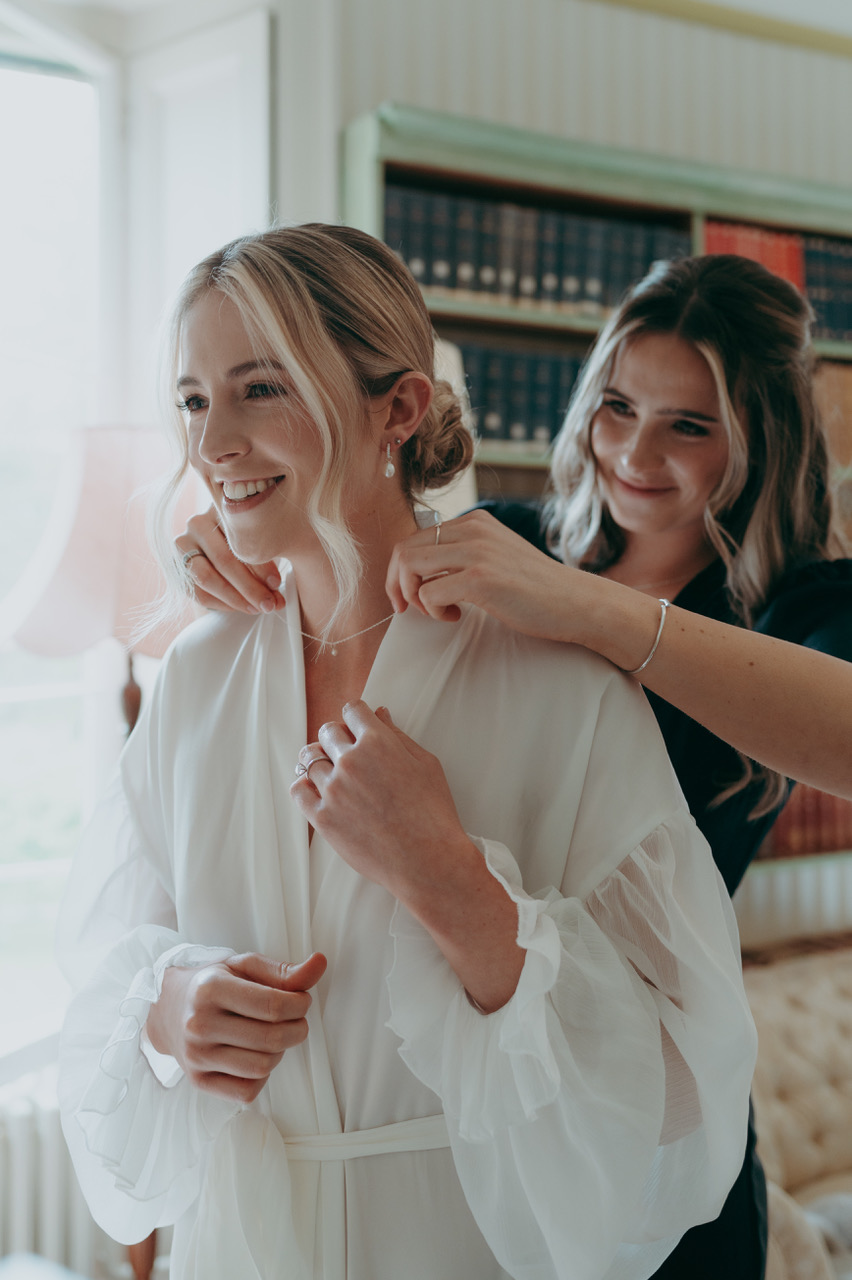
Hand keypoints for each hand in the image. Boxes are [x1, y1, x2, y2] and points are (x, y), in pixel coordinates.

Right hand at [145, 951, 326, 1102]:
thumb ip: (284, 971)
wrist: (167, 1009)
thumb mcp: (244, 967)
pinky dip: (261, 1077)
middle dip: (298, 1029)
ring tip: (274, 1037)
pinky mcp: (198, 1081)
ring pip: (262, 1066)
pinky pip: (247, 1091)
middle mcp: (199, 1024)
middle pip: (271, 1038)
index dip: (300, 1004)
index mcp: (211, 989)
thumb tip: (320, 963)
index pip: (273, 1005)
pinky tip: (255, 1056)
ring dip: (280, 1052)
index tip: (303, 1001)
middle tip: (296, 1020)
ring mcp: (196, 1056)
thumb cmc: (213, 984)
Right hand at [177, 508, 284, 614]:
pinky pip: (198, 592)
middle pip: (224, 560)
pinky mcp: (177, 568)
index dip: (260, 564)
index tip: (276, 583)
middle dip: (250, 587)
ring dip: (235, 598)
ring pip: (207, 578)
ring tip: (257, 608)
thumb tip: (278, 600)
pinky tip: (241, 607)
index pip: (239, 538)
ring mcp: (183, 545)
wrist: (222, 549)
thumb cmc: (251, 541)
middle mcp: (198, 523)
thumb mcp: (262, 542)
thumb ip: (270, 562)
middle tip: (270, 604)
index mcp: (222, 508)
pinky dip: (223, 604)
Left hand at [291, 703, 523, 1010]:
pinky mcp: (321, 817)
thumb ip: (398, 736)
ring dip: (321, 762)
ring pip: (310, 759)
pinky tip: (317, 791)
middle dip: (337, 737)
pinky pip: (298, 790)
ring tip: (333, 774)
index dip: (356, 716)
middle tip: (347, 752)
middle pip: (327, 731)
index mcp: (378, 742)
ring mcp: (333, 790)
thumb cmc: (433, 813)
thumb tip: (380, 714)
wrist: (427, 860)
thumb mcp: (426, 765)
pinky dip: (304, 786)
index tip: (357, 726)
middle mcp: (351, 761)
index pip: (352, 710)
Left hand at [386, 508, 580, 642]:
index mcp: (474, 521)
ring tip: (435, 611)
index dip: (402, 570)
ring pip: (410, 565)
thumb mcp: (498, 556)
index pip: (414, 537)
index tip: (410, 596)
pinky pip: (429, 593)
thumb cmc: (536, 589)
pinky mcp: (480, 578)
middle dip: (397, 584)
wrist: (574, 601)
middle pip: (403, 549)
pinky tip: (455, 616)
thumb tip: (422, 573)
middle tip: (409, 608)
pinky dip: (432, 611)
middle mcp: (472, 529)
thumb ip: (466, 554)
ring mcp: (477, 552)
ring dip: (412, 596)